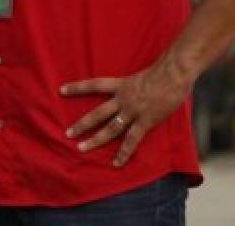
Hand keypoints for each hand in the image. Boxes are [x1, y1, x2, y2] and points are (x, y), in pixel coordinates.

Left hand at [61, 55, 193, 166]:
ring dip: (95, 140)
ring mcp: (133, 111)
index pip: (93, 85)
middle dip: (82, 124)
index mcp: (120, 84)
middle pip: (97, 113)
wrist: (174, 74)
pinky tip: (116, 163)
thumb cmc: (162, 71)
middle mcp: (122, 99)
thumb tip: (133, 89)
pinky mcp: (145, 121)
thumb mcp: (140, 75)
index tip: (61, 90)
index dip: (77, 88)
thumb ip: (133, 85)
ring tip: (81, 148)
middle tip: (67, 133)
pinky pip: (132, 140)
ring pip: (110, 129)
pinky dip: (123, 153)